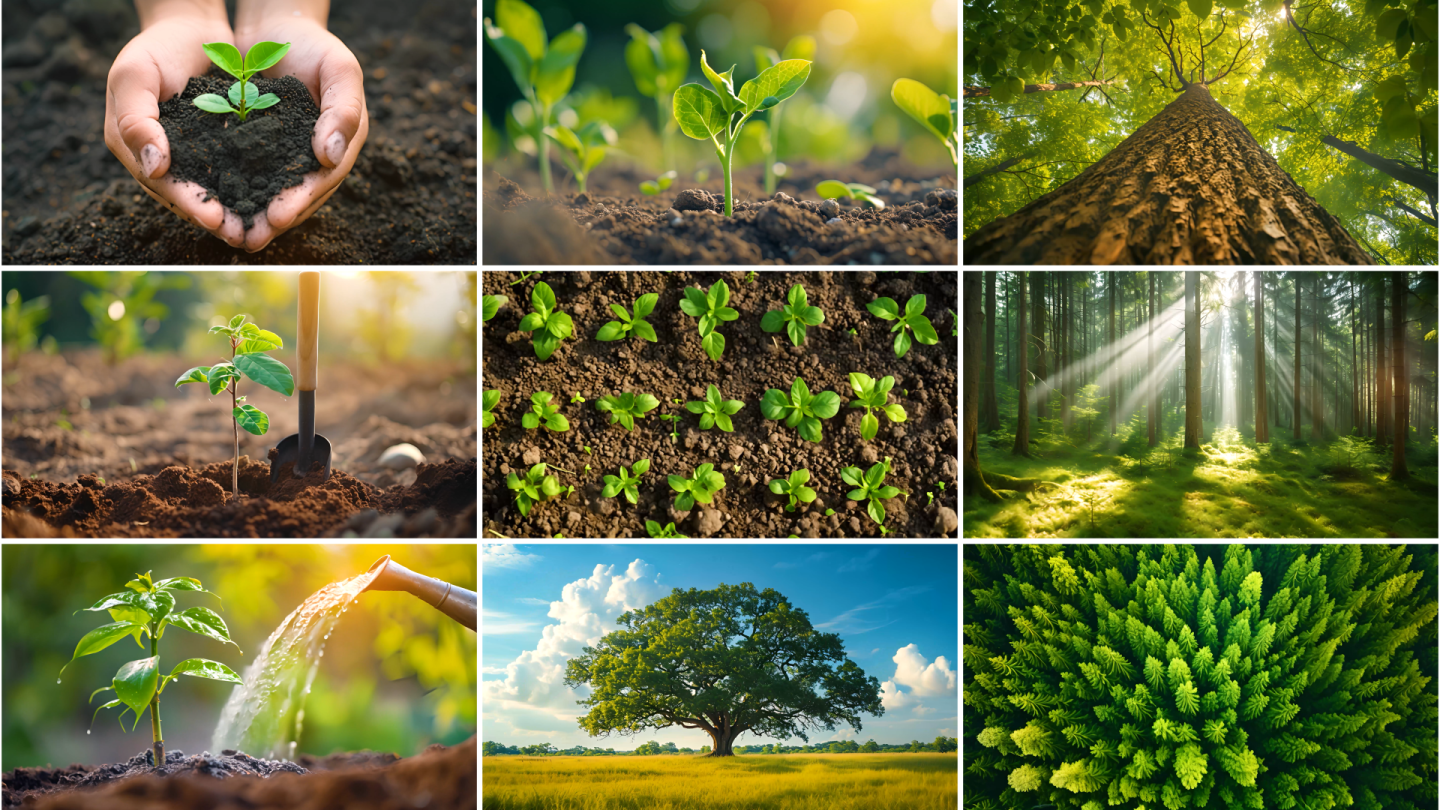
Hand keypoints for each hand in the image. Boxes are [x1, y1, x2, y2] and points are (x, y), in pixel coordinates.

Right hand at [104, 7, 249, 246]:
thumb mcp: (135, 75)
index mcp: (131, 145)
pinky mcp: (218, 145)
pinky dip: (251, 187)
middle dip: (218, 218)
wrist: (190, 27)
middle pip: (188, 196)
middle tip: (245, 236)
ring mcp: (190, 153)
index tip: (216, 220)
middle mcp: (159, 156)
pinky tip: (274, 200)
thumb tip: (155, 168)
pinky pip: (234, 171)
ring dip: (237, 211)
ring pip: (214, 190)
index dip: (188, 204)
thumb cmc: (156, 46)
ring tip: (262, 230)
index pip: (161, 184)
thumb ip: (136, 120)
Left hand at [234, 16, 367, 251]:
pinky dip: (234, 188)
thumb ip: (343, 112)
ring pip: (271, 189)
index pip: (323, 179)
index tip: (279, 217)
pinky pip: (247, 171)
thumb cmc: (314, 43)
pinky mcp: (259, 145)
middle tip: (251, 239)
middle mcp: (317, 154)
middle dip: (274, 218)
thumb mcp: (340, 69)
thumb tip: (329, 157)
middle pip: (298, 193)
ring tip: (232, 233)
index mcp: (342, 142)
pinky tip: (215, 202)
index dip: (301, 200)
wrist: (278, 23)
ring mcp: (288, 152)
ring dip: (253, 212)